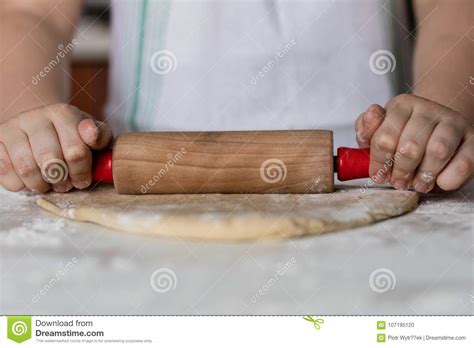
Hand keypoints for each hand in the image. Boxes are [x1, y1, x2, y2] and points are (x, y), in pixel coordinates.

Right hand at [0, 103, 111, 192]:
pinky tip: (30, 180)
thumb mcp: (92, 135)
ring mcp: (12, 128)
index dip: (82, 172)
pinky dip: (21, 184)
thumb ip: (100, 136)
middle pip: (51, 161)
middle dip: (62, 180)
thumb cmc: (71, 136)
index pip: (76, 150)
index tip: (83, 180)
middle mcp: (36, 117)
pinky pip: (6, 173)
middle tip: (66, 185)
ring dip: (42, 184)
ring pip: (27, 168)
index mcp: (63, 113)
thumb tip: (93, 135)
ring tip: (49, 184)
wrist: (38, 127)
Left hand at [355, 94, 472, 192]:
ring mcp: (452, 122)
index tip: (379, 176)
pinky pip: (464, 162)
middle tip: (399, 182)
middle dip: (401, 171)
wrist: (438, 129)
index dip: (379, 162)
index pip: (384, 136)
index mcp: (401, 105)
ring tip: (419, 184)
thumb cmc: (403, 135)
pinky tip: (440, 182)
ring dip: (424, 175)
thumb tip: (365, 129)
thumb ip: (366, 131)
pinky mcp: (473, 138)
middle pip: (410, 147)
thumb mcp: (379, 131)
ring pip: (437, 151)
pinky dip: (449, 178)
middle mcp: (428, 109)